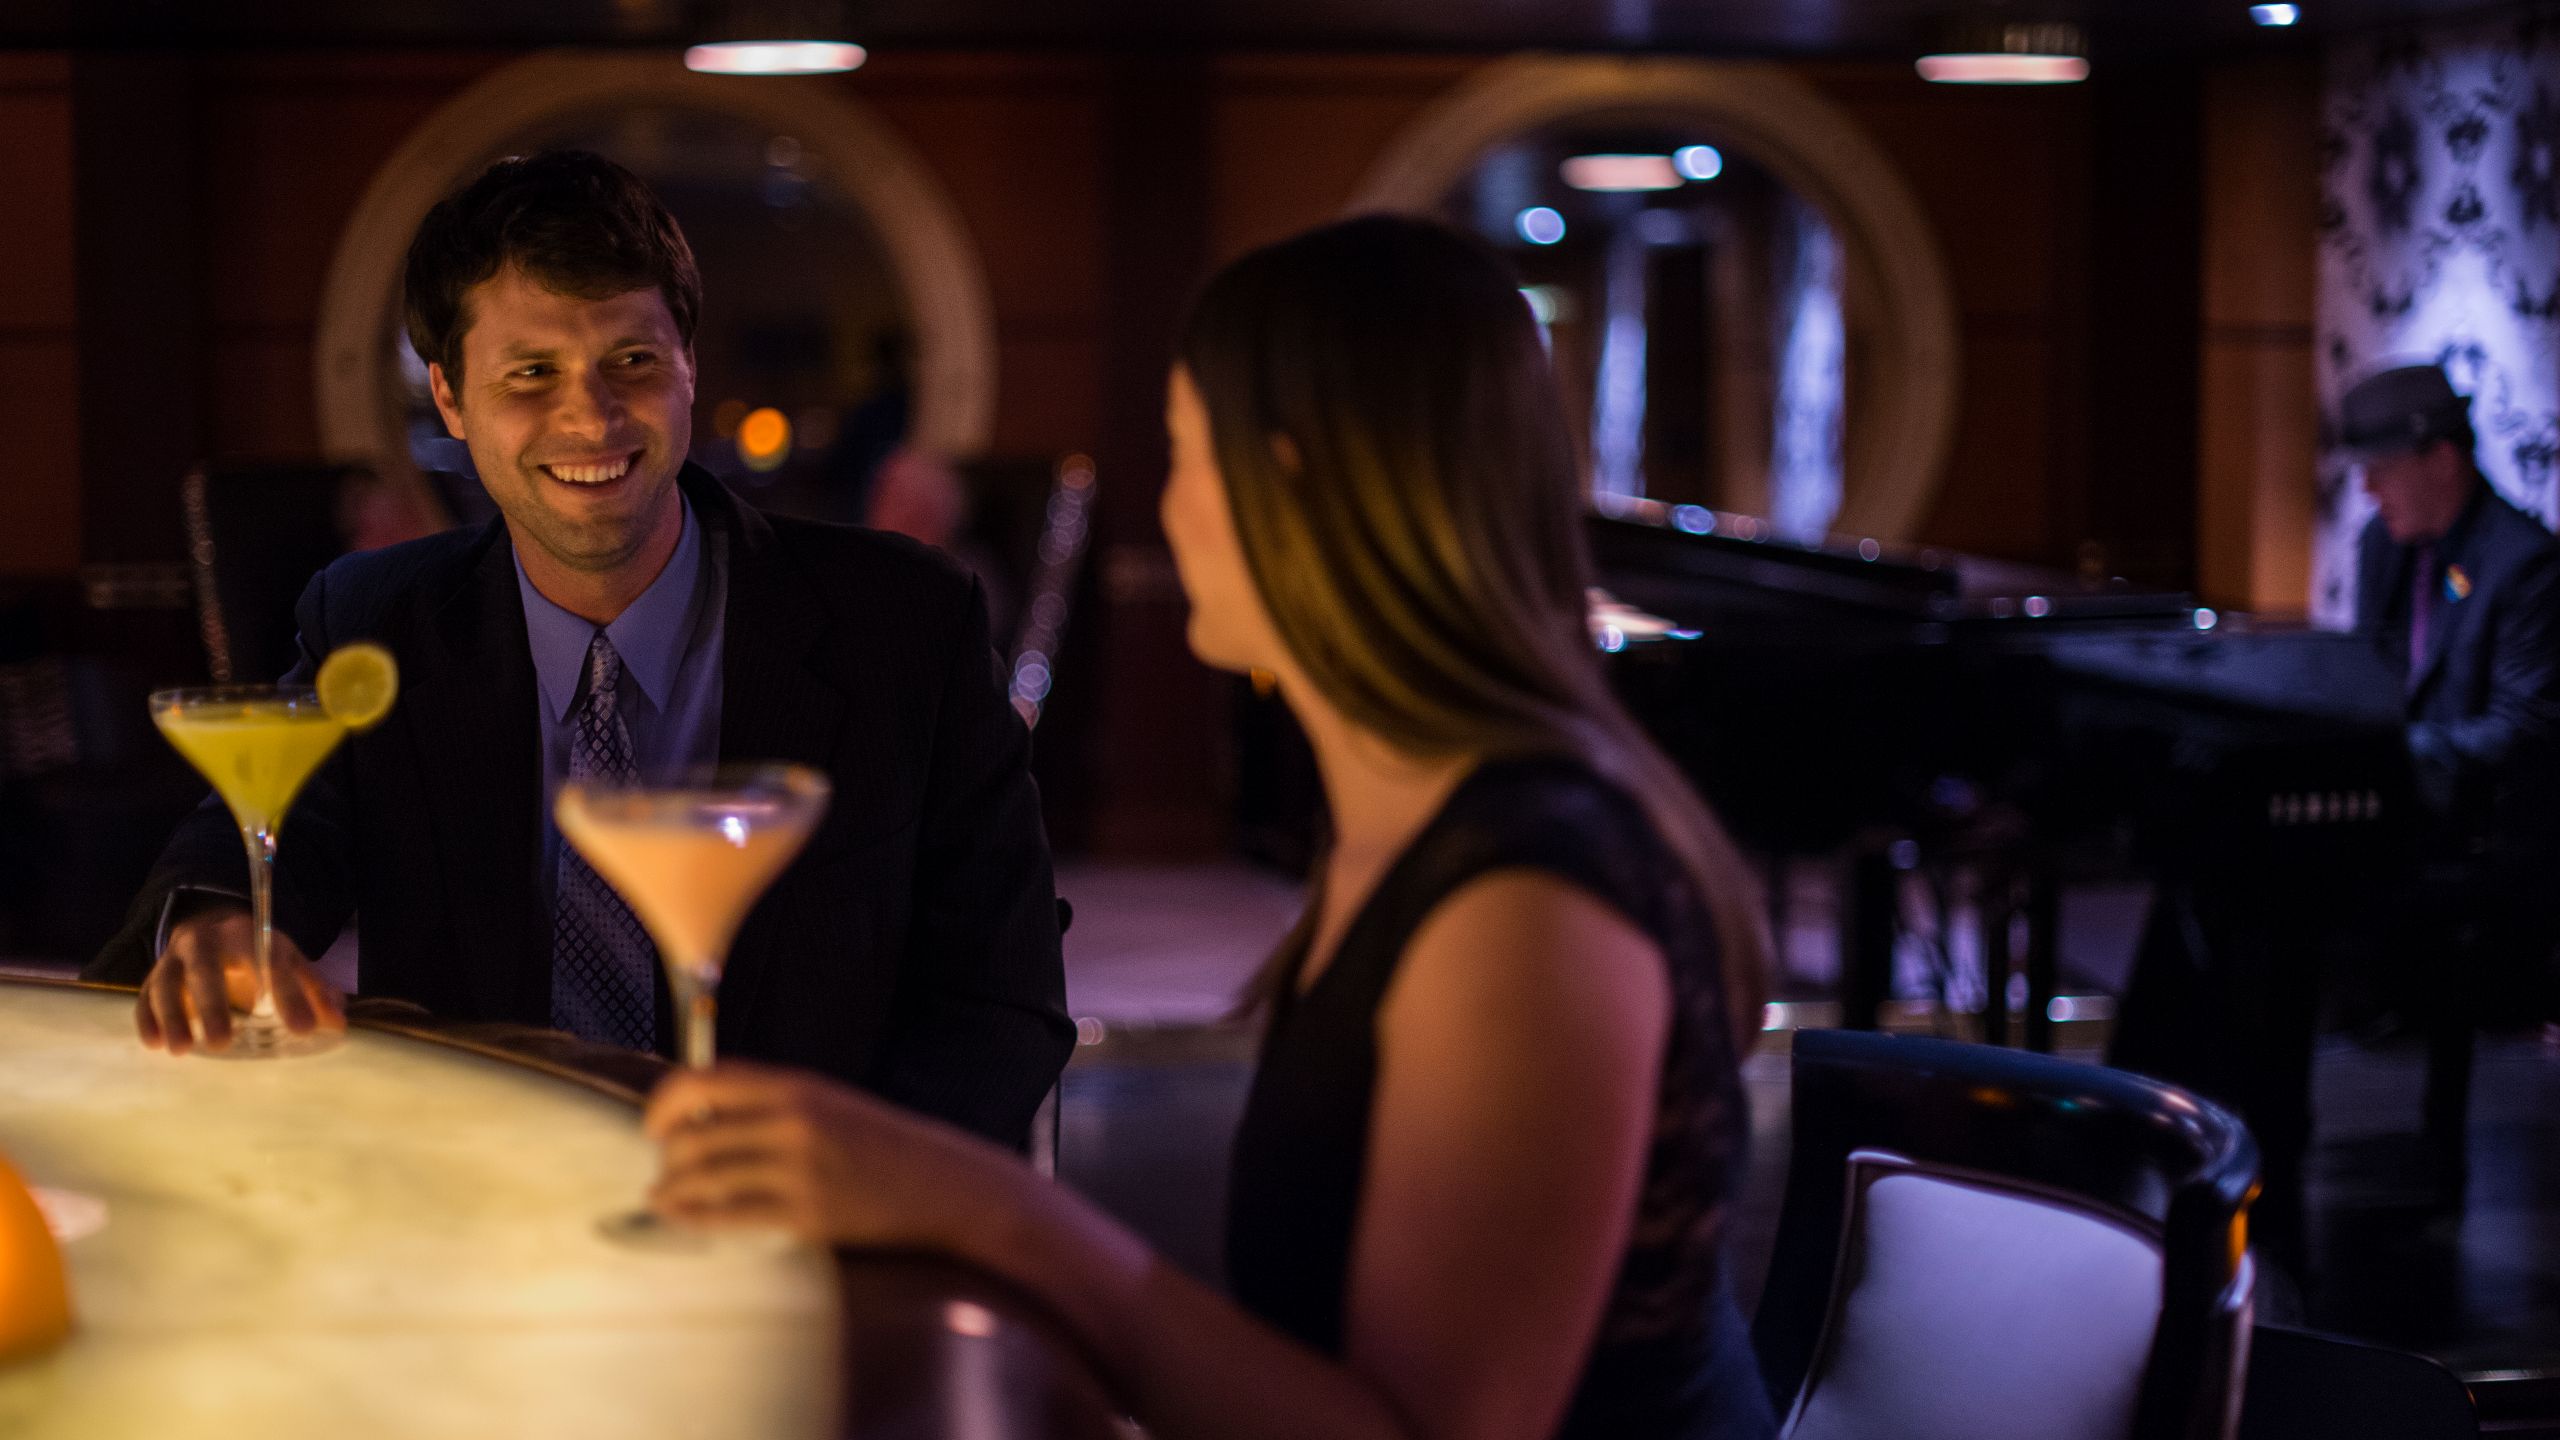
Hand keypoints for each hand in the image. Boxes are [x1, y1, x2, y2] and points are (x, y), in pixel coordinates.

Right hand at [136, 906, 345, 1054]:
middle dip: (213, 1005)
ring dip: (172, 1016)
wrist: (212, 928)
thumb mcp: (288, 961)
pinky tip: (154, 1045)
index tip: (303, 1029)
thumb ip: (312, 989)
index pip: (270, 961)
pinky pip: (144, 995)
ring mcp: (174, 957)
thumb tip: (337, 1022)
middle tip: (222, 1043)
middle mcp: (205, 940)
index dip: (289, 995)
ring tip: (182, 1050)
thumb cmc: (256, 953)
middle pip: (205, 969)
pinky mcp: (152, 976)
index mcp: (248, 933)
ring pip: (166, 983)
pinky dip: (146, 1019)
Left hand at [643, 1061, 1022, 1249]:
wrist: (943, 1183)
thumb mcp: (828, 1102)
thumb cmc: (881, 1144)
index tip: (654, 1127)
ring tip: (663, 1196)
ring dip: (672, 1190)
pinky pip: (729, 1217)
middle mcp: (794, 1122)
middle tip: (664, 1171)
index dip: (664, 1105)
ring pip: (704, 1179)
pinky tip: (684, 1217)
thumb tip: (698, 1115)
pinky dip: (693, 1218)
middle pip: (694, 1137)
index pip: (704, 1082)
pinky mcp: (808, 1214)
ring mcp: (800, 1170)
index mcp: (796, 1087)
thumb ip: (770, 1103)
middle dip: (666, 1158)